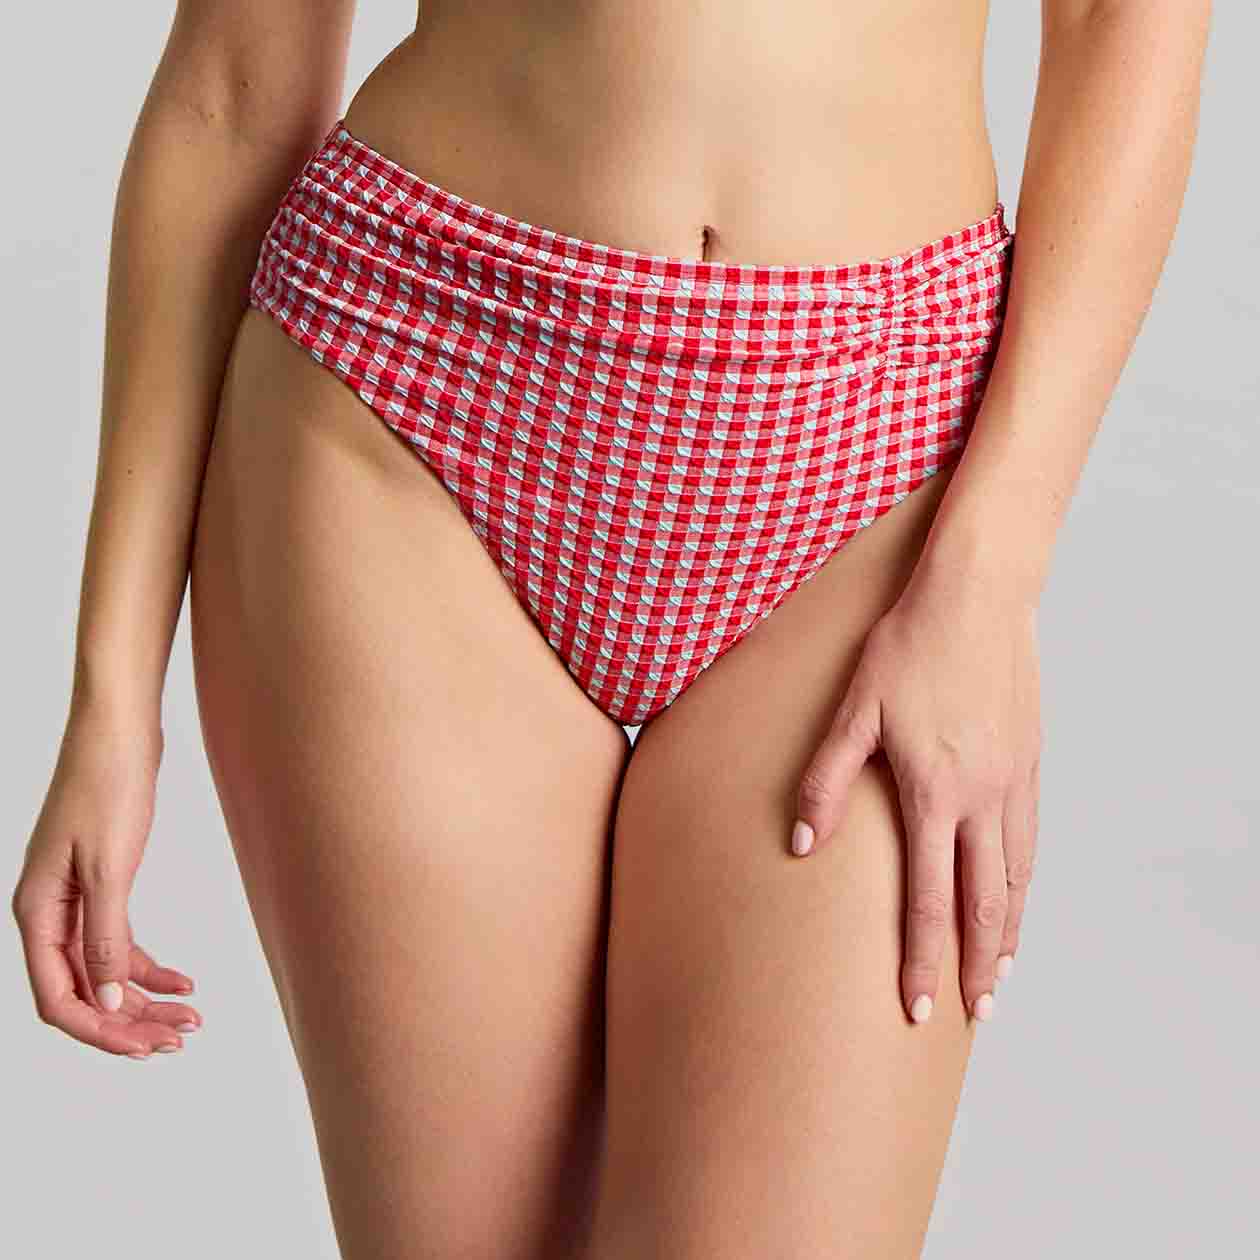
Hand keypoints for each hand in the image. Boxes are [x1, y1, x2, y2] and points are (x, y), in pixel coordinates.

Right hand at [11, 705, 200, 1057]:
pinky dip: (148, 965)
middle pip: (83, 993)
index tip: (147, 1047)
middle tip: (181, 1038)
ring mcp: (73, 900)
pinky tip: (182, 979)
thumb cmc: (108, 786)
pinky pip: (117, 942)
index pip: (59, 999)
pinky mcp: (101, 884)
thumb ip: (106, 939)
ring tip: (191, 1016)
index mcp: (36, 913)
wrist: (120, 730)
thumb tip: (108, 1004)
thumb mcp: (110, 867)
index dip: (101, 1031)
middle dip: (130, 1022)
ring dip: (145, 998)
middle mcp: (48, 913)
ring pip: (104, 971)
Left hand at [791, 571, 1040, 1024]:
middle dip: (977, 966)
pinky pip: (1031, 840)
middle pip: (985, 905)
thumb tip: (802, 841)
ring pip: (1017, 878)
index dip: (924, 959)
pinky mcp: (1030, 761)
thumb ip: (827, 778)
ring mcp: (1014, 781)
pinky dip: (1025, 883)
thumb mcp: (854, 710)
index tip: (920, 1008)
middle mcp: (982, 798)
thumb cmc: (909, 647)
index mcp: (934, 793)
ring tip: (1001, 975)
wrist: (977, 597)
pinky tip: (1017, 896)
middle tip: (974, 1014)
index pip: (930, 900)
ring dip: (1008, 933)